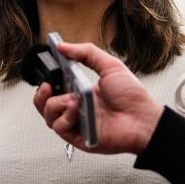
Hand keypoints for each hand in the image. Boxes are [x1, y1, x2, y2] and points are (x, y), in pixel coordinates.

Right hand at [33, 42, 163, 155]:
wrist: (144, 118)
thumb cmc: (132, 96)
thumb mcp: (109, 65)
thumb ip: (86, 53)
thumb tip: (62, 46)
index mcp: (81, 92)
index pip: (55, 87)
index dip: (48, 80)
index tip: (47, 70)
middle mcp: (76, 108)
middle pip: (45, 103)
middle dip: (41, 94)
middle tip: (48, 86)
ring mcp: (76, 122)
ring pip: (49, 115)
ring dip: (56, 104)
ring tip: (73, 99)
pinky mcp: (78, 137)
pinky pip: (60, 127)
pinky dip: (65, 117)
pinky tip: (76, 108)